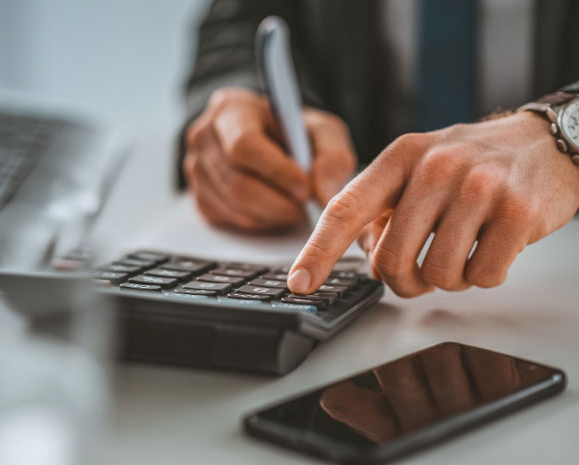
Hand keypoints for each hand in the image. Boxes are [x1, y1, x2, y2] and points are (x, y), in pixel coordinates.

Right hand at [183, 87, 356, 230]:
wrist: (269, 141)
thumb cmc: (295, 134)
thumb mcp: (323, 132)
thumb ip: (332, 156)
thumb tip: (322, 194)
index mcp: (231, 108)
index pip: (244, 144)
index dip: (276, 172)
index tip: (305, 189)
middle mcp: (204, 136)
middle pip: (235, 182)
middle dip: (276, 202)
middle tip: (304, 208)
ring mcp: (196, 168)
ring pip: (232, 205)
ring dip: (270, 215)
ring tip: (294, 209)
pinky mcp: (198, 196)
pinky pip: (227, 219)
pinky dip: (257, 221)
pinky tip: (274, 211)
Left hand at [288, 112, 578, 296]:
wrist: (542, 145)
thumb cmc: (469, 166)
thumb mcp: (416, 170)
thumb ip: (381, 209)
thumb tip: (362, 253)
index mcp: (399, 157)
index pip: (346, 209)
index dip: (319, 251)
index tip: (300, 283)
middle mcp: (435, 167)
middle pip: (391, 259)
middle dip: (401, 281)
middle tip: (418, 273)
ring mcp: (478, 188)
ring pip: (438, 275)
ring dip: (446, 280)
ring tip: (460, 252)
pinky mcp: (518, 212)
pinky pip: (482, 276)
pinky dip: (482, 276)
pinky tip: (490, 249)